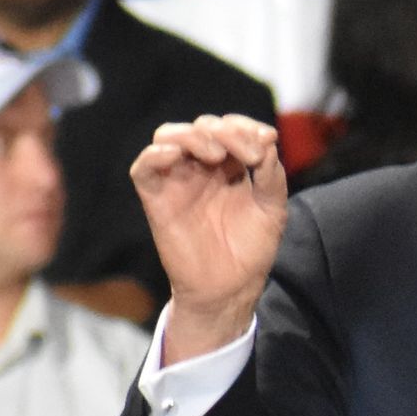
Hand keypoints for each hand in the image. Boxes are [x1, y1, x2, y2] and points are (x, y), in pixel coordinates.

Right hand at [129, 114, 287, 363]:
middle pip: (202, 126)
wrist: (231, 289)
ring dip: (193, 135)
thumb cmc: (251, 249)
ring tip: (216, 154)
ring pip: (168, 135)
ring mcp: (177, 181)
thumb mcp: (272, 208)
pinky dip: (156, 154)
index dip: (247, 126)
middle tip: (249, 154)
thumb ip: (271, 174)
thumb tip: (267, 141)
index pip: (230, 127)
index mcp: (229, 166)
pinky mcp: (156, 199)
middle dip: (227, 131)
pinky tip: (176, 155)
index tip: (267, 140)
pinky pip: (143, 168)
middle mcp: (201, 168)